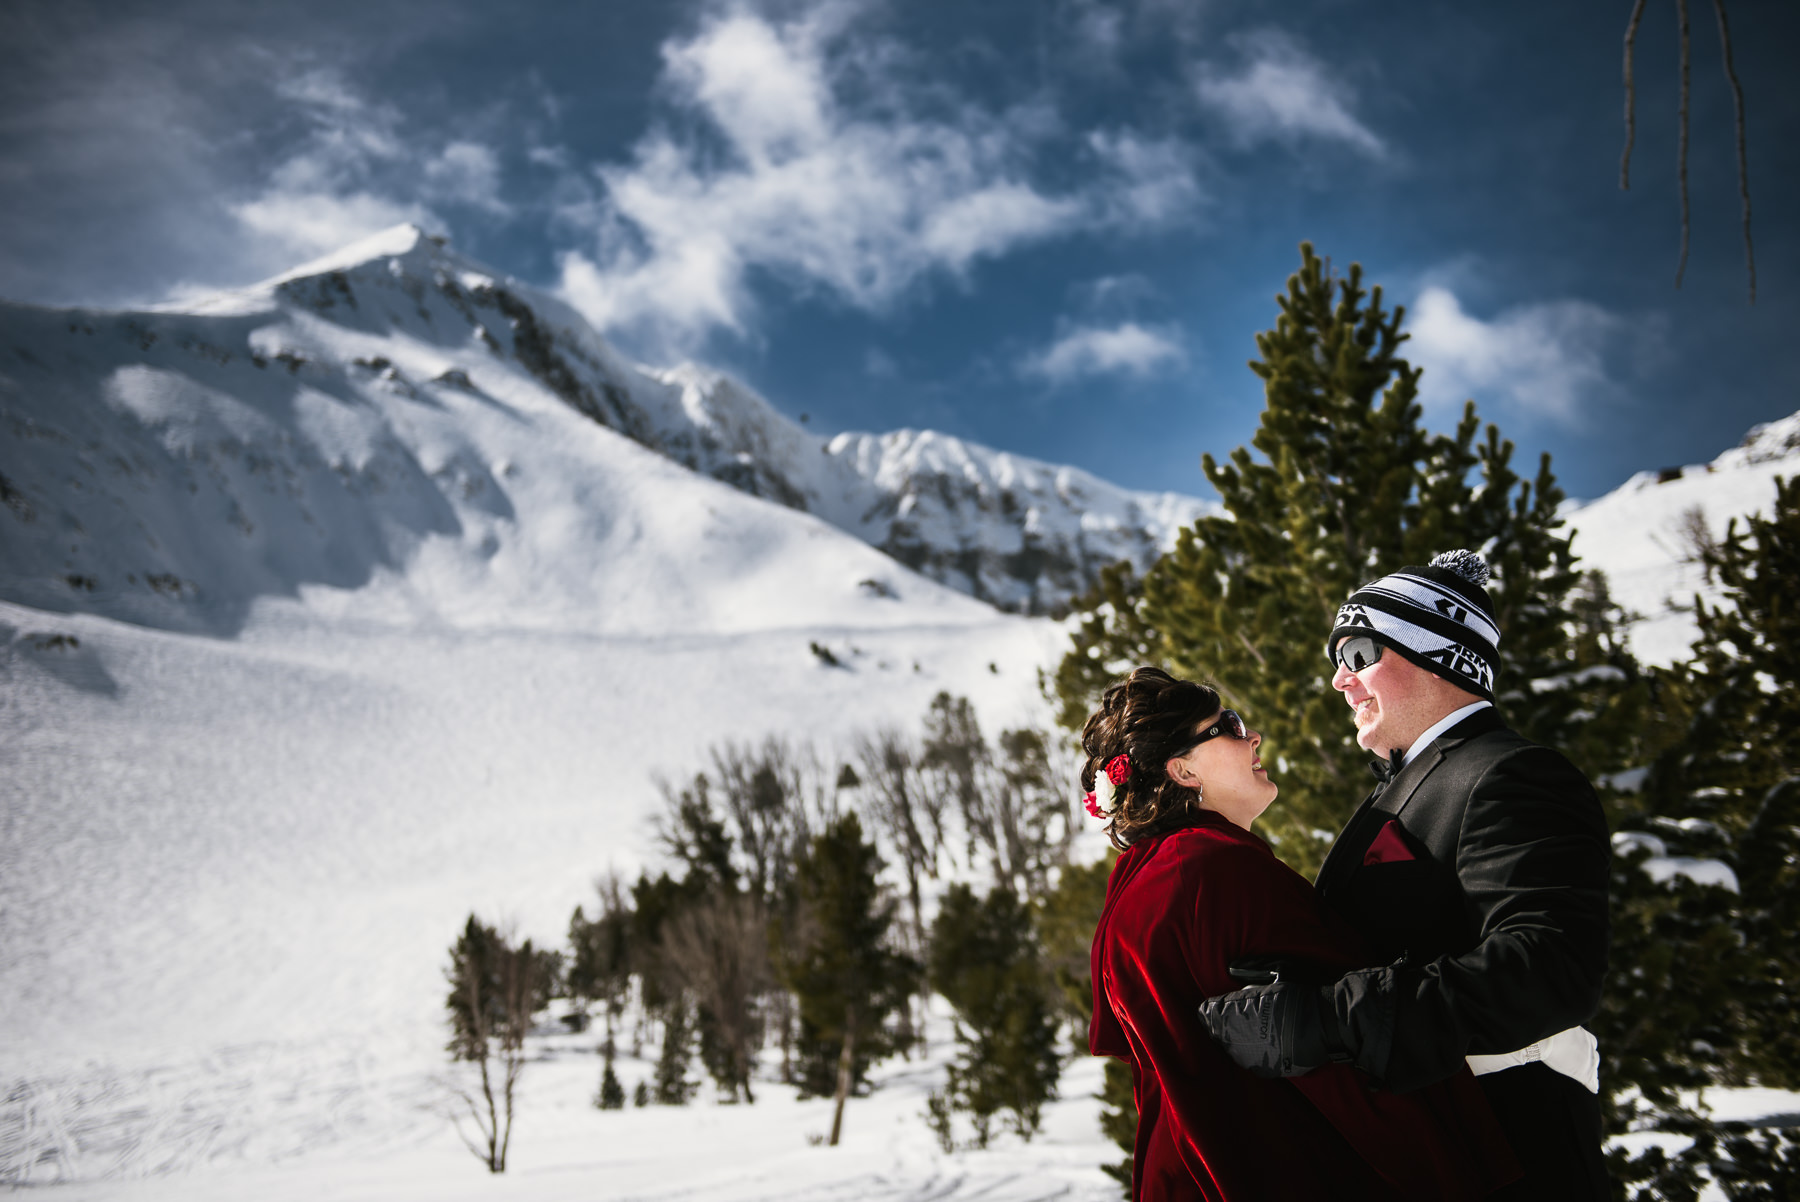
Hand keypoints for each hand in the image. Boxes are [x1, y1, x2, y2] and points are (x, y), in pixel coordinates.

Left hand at [1196, 979, 1332, 1077]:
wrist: (1327, 1024)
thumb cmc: (1300, 995)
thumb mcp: (1276, 971)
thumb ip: (1250, 971)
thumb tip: (1230, 968)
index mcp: (1234, 1012)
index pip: (1207, 1012)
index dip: (1213, 1008)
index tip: (1217, 1005)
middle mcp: (1236, 1037)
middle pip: (1216, 1032)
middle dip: (1223, 1024)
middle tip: (1237, 1017)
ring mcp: (1249, 1056)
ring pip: (1231, 1049)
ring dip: (1237, 1040)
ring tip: (1255, 1030)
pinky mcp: (1264, 1070)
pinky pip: (1250, 1061)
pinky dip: (1253, 1053)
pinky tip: (1265, 1043)